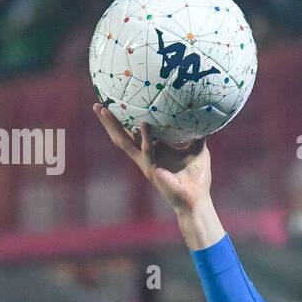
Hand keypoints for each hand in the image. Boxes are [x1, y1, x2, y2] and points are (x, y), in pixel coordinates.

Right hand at [92, 104, 226, 249]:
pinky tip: (144, 123)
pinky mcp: (151, 170)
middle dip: (109, 122)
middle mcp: (145, 156)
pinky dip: (146, 136)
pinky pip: (147, 150)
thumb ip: (197, 135)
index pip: (135, 133)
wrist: (197, 198)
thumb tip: (204, 117)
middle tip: (97, 105)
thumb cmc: (197, 177)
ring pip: (124, 142)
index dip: (125, 121)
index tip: (115, 104)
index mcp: (154, 150)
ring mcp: (146, 163)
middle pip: (122, 136)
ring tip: (104, 110)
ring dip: (113, 126)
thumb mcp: (197, 149)